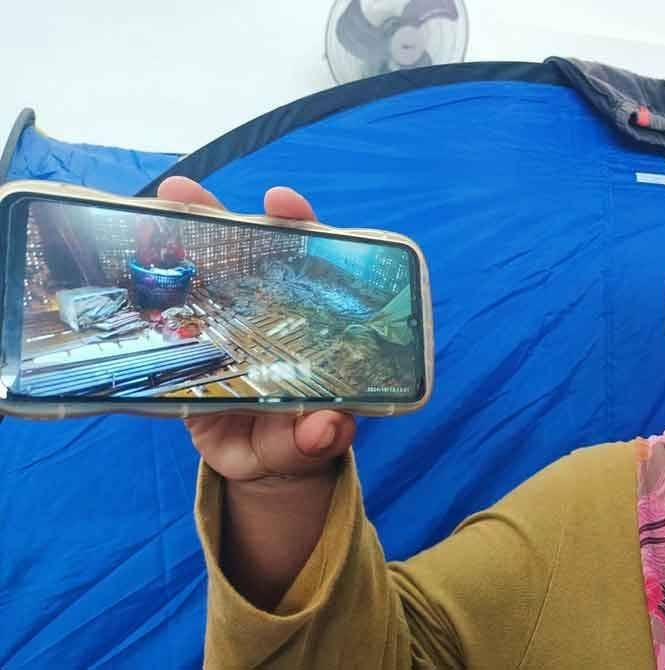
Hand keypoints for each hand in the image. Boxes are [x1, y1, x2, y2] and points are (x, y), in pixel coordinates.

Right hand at [157, 177, 355, 481]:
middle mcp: (271, 313)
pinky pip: (171, 305)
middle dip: (221, 215)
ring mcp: (228, 323)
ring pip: (207, 268)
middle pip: (250, 252)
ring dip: (180, 232)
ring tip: (152, 203)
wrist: (261, 464)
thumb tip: (329, 428)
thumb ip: (315, 441)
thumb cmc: (292, 446)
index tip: (281, 203)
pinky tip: (122, 254)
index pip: (311, 265)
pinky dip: (150, 280)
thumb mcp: (302, 448)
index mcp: (311, 327)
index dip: (301, 228)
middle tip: (184, 193)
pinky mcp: (190, 341)